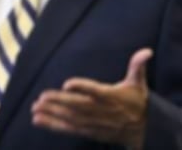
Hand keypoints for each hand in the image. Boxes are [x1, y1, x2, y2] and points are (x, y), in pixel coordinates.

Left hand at [31, 47, 151, 148]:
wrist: (145, 129)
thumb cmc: (137, 101)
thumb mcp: (139, 83)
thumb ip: (138, 66)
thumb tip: (147, 51)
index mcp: (112, 97)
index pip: (95, 91)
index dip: (82, 87)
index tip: (67, 83)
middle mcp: (102, 111)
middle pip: (78, 106)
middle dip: (59, 102)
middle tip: (42, 97)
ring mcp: (95, 123)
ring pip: (71, 118)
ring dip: (52, 114)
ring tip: (35, 108)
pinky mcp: (90, 131)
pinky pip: (70, 129)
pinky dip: (53, 126)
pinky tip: (38, 120)